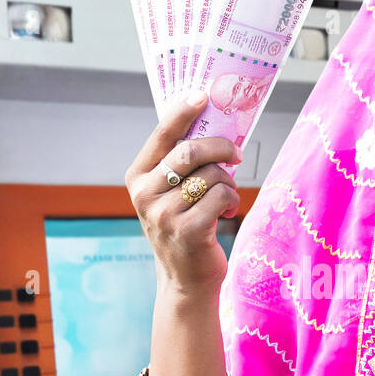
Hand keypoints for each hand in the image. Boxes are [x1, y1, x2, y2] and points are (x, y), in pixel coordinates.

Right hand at [125, 90, 242, 294]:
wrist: (185, 280)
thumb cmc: (183, 228)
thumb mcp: (169, 195)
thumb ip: (179, 165)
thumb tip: (210, 124)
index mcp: (137, 178)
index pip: (161, 135)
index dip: (182, 111)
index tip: (202, 95)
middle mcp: (145, 194)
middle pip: (191, 151)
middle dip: (221, 147)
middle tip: (236, 153)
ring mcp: (165, 214)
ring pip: (212, 175)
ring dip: (227, 183)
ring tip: (224, 199)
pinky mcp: (188, 230)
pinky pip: (222, 196)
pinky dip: (231, 200)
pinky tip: (226, 213)